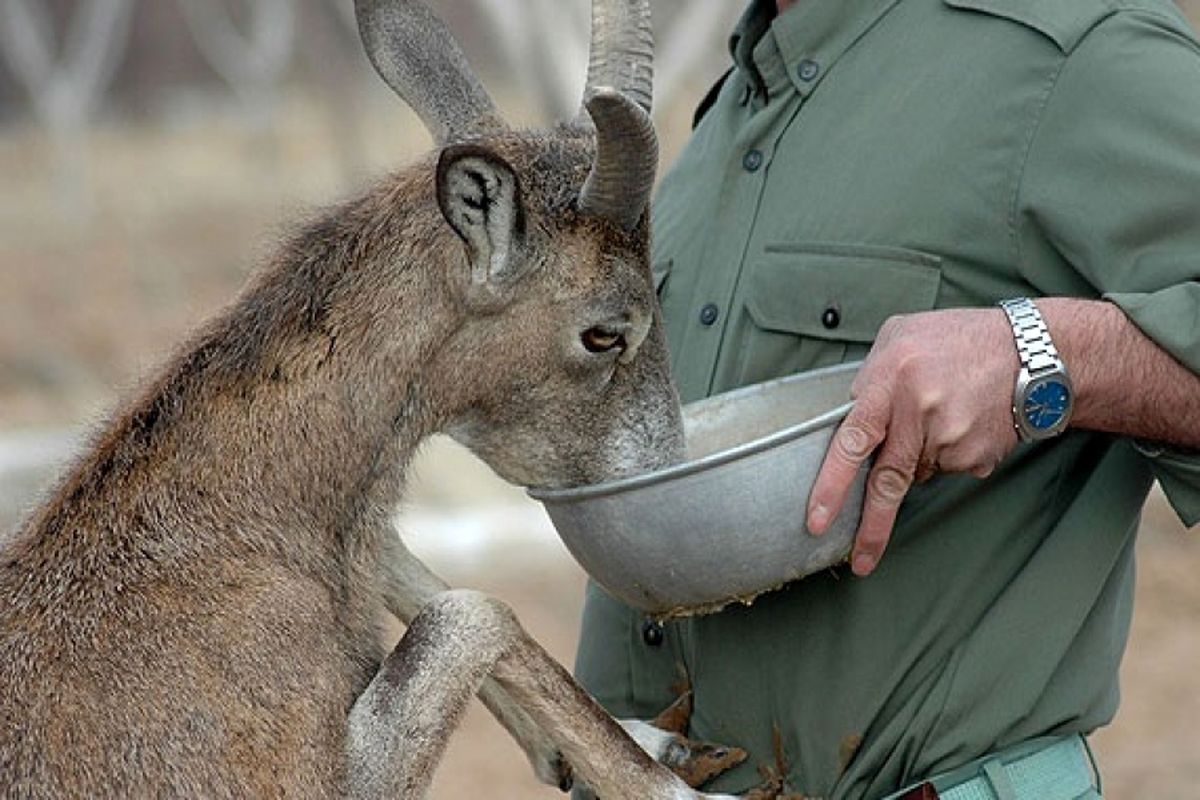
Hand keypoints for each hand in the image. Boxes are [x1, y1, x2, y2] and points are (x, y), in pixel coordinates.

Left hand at [806, 308, 1021, 575]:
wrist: (1034, 351)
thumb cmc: (958, 339)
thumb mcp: (901, 336)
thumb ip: (870, 376)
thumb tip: (848, 415)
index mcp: (893, 378)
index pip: (853, 440)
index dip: (832, 484)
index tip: (817, 519)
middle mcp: (920, 412)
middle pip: (886, 481)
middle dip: (871, 528)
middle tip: (860, 562)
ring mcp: (951, 438)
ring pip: (915, 471)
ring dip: (916, 456)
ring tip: (939, 414)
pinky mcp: (975, 457)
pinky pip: (945, 468)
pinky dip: (944, 453)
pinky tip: (962, 422)